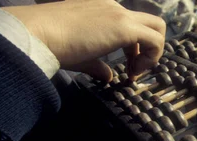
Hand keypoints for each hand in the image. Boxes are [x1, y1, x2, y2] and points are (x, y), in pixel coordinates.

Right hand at [4, 0, 165, 81]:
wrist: (38, 32)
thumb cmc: (53, 44)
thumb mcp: (81, 56)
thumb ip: (98, 66)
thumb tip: (108, 76)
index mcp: (103, 9)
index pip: (132, 25)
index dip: (135, 50)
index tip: (126, 68)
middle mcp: (114, 7)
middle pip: (151, 22)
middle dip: (150, 48)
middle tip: (135, 68)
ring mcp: (120, 14)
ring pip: (158, 27)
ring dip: (154, 53)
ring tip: (135, 72)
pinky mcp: (124, 26)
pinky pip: (155, 40)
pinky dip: (152, 58)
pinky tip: (134, 71)